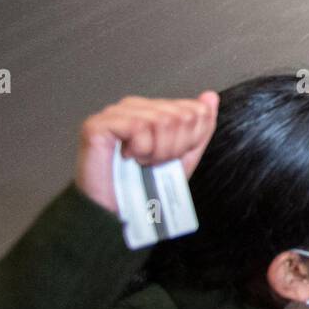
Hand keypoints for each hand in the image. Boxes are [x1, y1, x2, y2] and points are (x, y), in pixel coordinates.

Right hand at [74, 92, 219, 214]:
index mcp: (155, 110)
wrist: (118, 211)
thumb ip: (199, 126)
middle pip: (182, 115)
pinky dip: (141, 149)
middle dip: (175, 148)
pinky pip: (138, 126)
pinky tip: (129, 157)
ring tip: (143, 161)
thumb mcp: (184, 156)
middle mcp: (135, 106)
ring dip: (157, 151)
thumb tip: (210, 97)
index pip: (196, 110)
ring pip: (161, 119)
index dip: (191, 141)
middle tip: (155, 162)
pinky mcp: (98, 123)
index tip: (173, 157)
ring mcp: (115, 112)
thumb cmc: (147, 185)